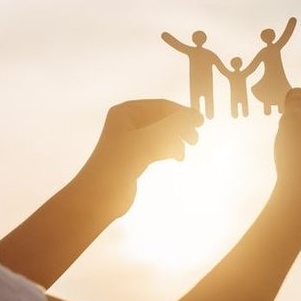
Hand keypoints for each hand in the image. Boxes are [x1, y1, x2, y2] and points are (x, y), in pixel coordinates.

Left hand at [80, 99, 203, 217]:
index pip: (160, 106)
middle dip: (179, 128)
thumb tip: (193, 115)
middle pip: (161, 119)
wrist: (100, 195)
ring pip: (160, 134)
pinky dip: (167, 149)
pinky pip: (155, 146)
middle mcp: (127, 122)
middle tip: (194, 140)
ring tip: (182, 154)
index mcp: (126, 111)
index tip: (201, 122)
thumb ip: (172, 126)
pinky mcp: (133, 156)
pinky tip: (176, 157)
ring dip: (174, 140)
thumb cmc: (121, 162)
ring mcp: (129, 139)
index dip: (181, 112)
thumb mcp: (149, 140)